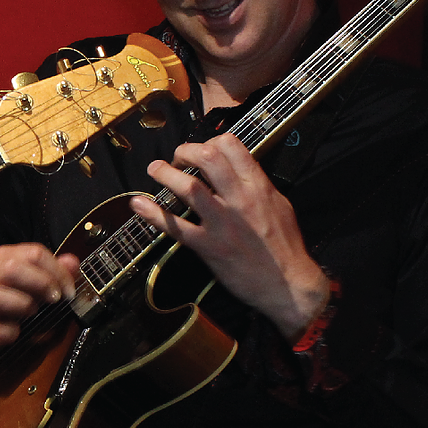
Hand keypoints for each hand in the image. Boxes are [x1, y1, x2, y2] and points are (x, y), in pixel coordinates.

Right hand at [0, 243, 79, 353]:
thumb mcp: (24, 279)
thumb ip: (50, 270)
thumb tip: (72, 262)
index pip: (33, 253)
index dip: (57, 271)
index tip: (68, 290)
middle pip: (12, 269)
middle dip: (41, 283)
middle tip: (55, 298)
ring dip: (22, 305)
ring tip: (32, 312)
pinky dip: (8, 332)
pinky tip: (16, 332)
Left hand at [129, 133, 328, 338]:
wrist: (289, 286)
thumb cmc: (285, 246)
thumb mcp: (279, 205)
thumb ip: (257, 185)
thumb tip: (235, 170)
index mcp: (259, 187)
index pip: (231, 146)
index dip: (209, 141)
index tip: (200, 152)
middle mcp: (240, 200)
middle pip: (208, 158)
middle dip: (186, 151)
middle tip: (177, 159)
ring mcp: (223, 223)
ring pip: (189, 187)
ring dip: (165, 173)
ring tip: (154, 169)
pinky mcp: (209, 247)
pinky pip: (176, 227)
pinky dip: (153, 214)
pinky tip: (137, 204)